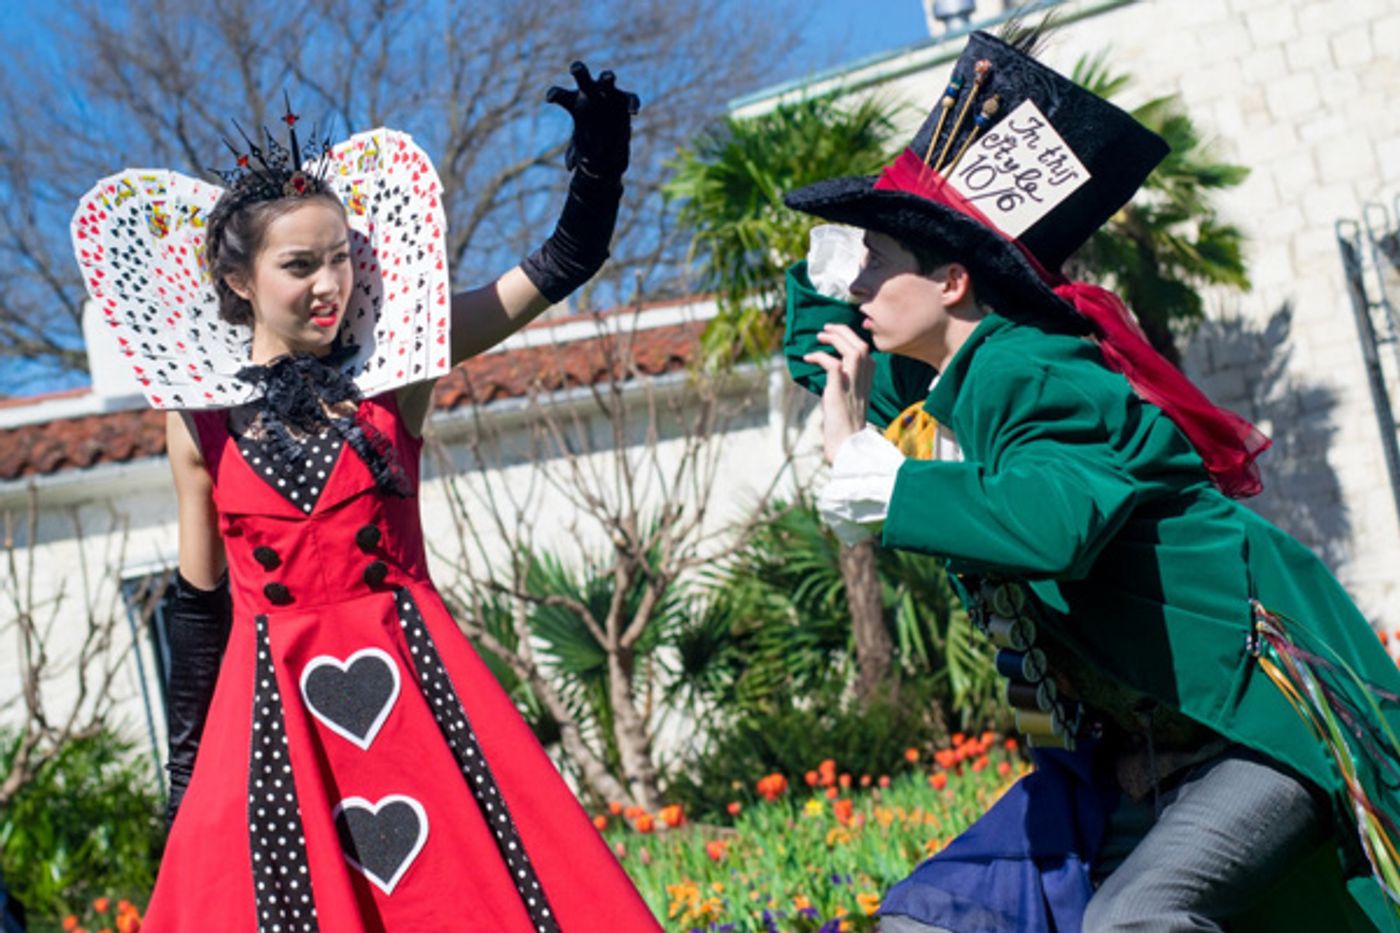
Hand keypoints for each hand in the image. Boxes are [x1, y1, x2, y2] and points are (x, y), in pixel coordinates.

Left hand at [545, 61, 640, 178]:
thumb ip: (574, 153)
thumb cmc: (589, 139)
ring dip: (608, 78)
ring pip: (607, 80)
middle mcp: (590, 92)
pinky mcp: (625, 100)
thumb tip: (570, 166)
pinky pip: (631, 98)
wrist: (609, 139)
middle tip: (574, 68)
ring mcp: (609, 93)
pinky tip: (634, 113)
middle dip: (579, 70)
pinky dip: (633, 104)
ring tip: (609, 77)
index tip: (549, 99)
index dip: (555, 94)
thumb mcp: (579, 147)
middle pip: (583, 77)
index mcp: (574, 101)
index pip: (561, 95)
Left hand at [802, 324, 872, 463]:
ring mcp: (852, 385)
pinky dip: (820, 356)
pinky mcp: (839, 391)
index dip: (851, 337)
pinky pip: (832, 364)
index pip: (866, 350)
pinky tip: (809, 358)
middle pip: (861, 345)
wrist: (847, 445)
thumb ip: (845, 382)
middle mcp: (863, 380)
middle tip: (825, 329)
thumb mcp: (849, 398)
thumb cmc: (845, 425)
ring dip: (835, 339)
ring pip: (852, 351)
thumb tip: (830, 370)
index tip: (835, 335)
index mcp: (868, 380)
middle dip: (843, 332)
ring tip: (820, 336)